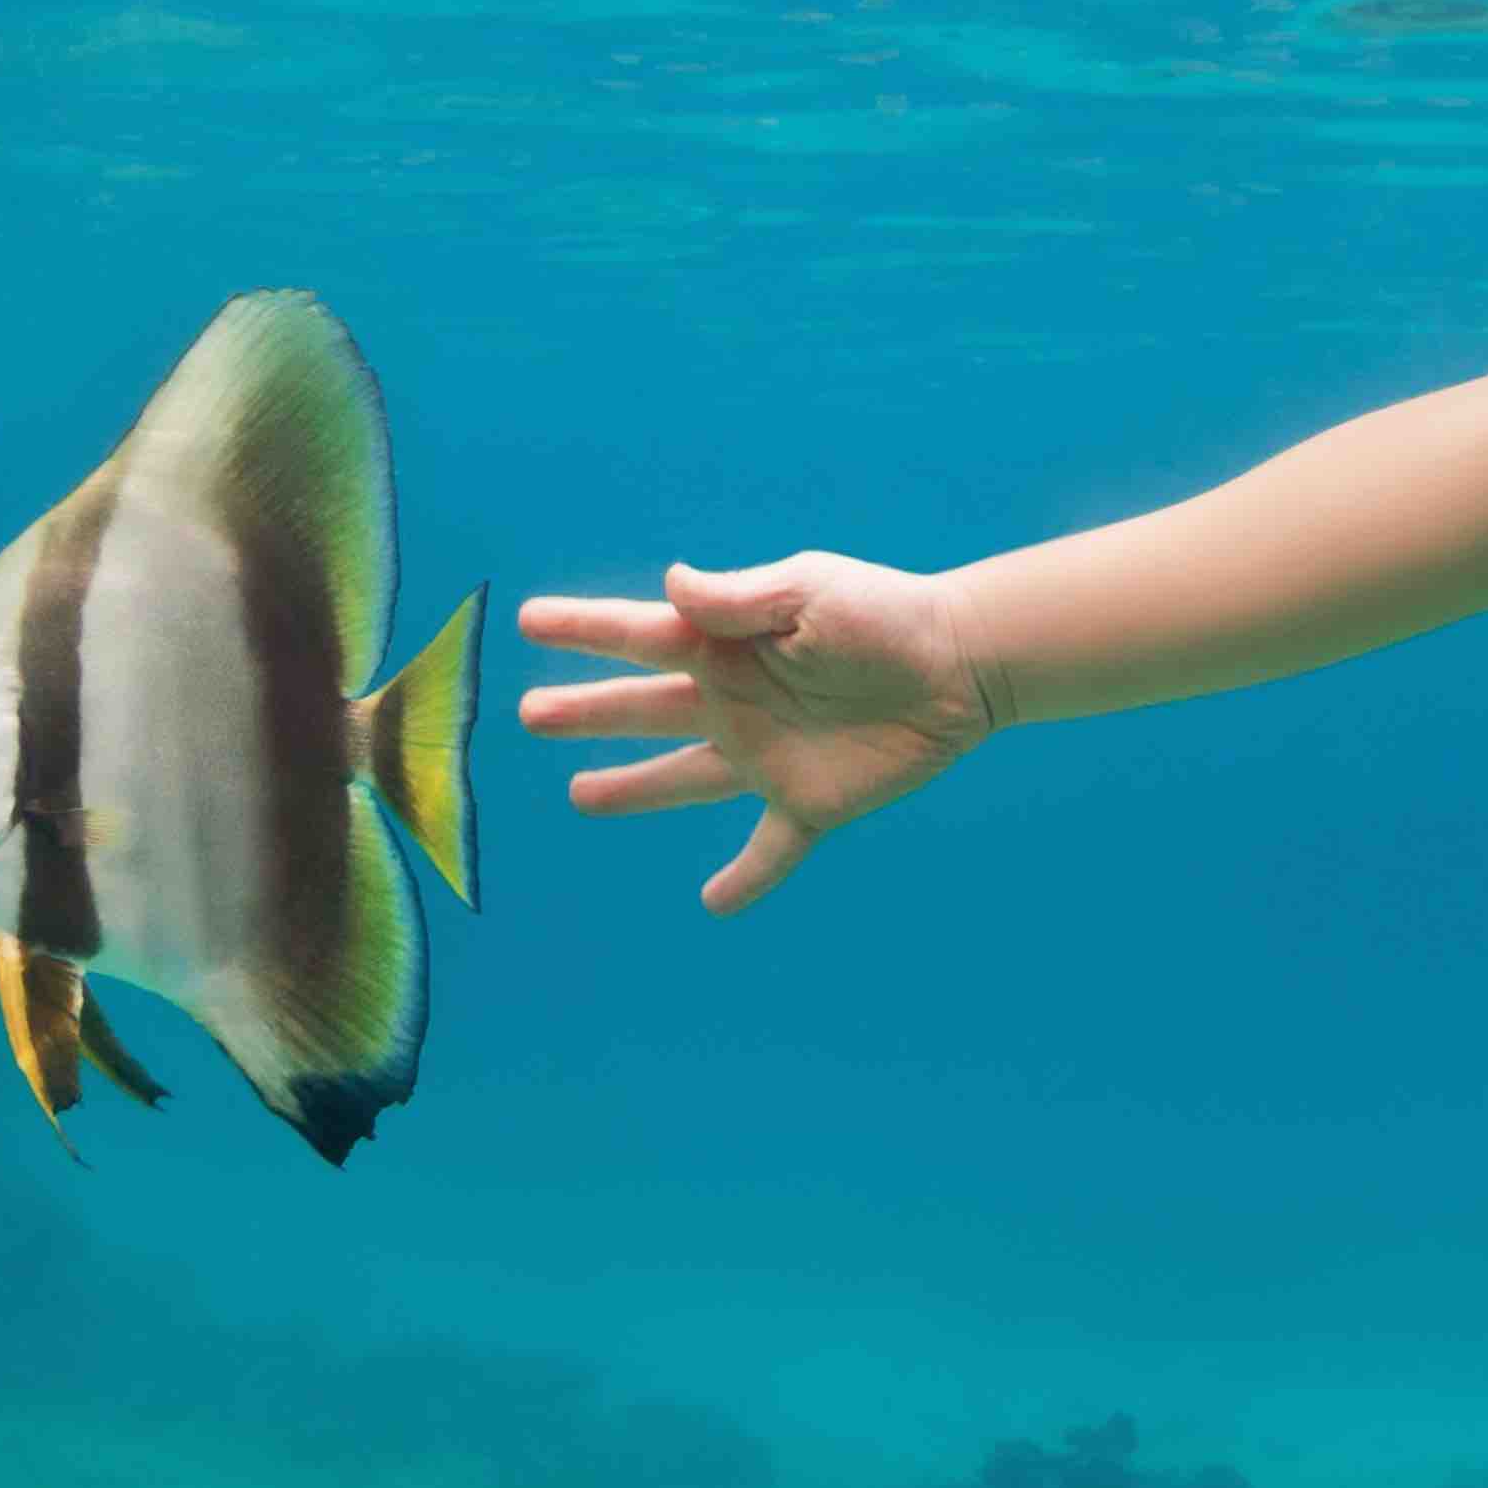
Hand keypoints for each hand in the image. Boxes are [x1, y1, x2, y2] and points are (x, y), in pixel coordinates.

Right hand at [522, 554, 997, 913]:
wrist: (960, 663)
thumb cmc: (885, 614)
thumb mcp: (809, 590)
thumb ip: (740, 598)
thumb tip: (672, 585)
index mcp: (726, 645)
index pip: (638, 637)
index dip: (584, 628)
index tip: (529, 620)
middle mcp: (733, 701)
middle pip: (643, 710)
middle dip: (586, 712)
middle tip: (527, 715)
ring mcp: (766, 755)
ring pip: (683, 779)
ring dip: (633, 790)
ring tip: (580, 798)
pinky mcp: (809, 801)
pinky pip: (770, 849)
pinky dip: (745, 878)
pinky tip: (716, 903)